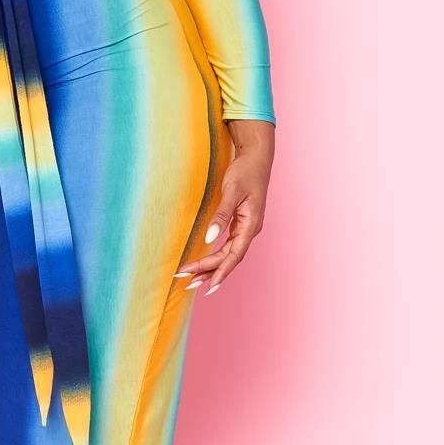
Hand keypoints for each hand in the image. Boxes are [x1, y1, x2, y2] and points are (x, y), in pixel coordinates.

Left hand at [175, 143, 271, 297]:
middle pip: (229, 259)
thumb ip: (221, 215)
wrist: (256, 157)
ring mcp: (246, 228)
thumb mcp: (232, 191)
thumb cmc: (246, 172)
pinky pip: (228, 246)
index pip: (234, 256)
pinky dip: (216, 256)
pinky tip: (205, 263)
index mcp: (251, 225)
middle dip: (209, 272)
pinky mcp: (240, 223)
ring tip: (193, 280)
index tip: (206, 286)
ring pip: (228, 254)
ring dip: (211, 267)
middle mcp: (250, 230)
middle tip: (187, 284)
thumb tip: (209, 238)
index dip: (220, 272)